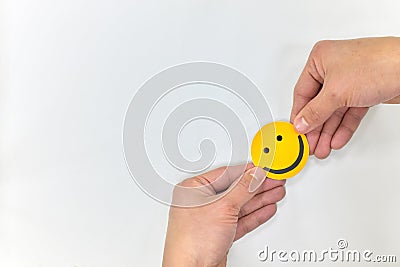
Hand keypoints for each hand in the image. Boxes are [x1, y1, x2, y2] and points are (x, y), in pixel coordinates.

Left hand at [162, 163, 285, 266]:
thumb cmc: (192, 242)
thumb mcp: (223, 207)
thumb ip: (242, 189)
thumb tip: (255, 175)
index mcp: (193, 189)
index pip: (226, 174)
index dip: (247, 171)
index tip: (263, 168)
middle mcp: (200, 202)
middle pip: (235, 190)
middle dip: (257, 186)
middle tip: (274, 180)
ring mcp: (210, 218)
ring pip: (239, 205)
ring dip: (259, 199)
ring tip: (276, 192)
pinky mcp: (219, 232)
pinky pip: (240, 219)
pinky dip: (254, 215)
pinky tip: (266, 208)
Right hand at [291, 37, 399, 158]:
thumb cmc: (378, 64)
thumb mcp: (336, 92)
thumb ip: (315, 112)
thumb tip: (301, 123)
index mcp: (320, 59)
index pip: (302, 92)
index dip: (299, 115)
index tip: (297, 131)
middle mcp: (333, 68)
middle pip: (318, 104)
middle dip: (315, 127)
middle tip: (310, 144)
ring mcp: (349, 80)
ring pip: (333, 111)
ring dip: (328, 130)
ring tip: (322, 146)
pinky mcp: (364, 91)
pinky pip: (348, 112)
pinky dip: (343, 126)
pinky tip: (337, 138)